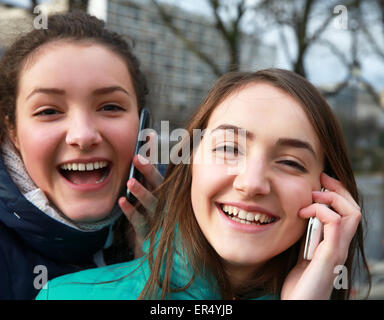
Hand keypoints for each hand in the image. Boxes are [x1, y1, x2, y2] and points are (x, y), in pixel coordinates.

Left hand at [118, 154, 163, 257]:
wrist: (155, 248)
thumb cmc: (150, 217)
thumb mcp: (150, 196)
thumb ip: (146, 178)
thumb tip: (138, 153)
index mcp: (163, 191)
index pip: (158, 169)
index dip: (153, 155)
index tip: (147, 137)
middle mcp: (163, 202)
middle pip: (158, 184)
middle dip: (148, 170)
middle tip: (137, 157)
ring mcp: (156, 217)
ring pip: (151, 203)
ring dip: (141, 192)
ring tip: (130, 181)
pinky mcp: (147, 232)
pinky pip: (139, 221)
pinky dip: (130, 211)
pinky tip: (121, 202)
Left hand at [281, 172, 360, 298]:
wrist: (298, 306)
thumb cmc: (297, 284)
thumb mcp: (302, 254)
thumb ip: (307, 238)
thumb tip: (300, 216)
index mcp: (334, 244)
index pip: (346, 213)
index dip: (338, 193)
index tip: (321, 181)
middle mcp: (340, 246)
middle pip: (354, 209)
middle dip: (339, 189)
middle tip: (321, 179)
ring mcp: (337, 251)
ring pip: (351, 214)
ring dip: (332, 198)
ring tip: (312, 197)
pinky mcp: (329, 256)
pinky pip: (334, 224)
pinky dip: (321, 211)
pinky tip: (304, 213)